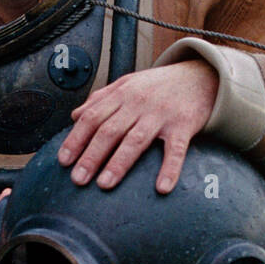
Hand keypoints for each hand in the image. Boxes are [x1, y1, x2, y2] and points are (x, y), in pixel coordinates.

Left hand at [57, 60, 218, 193]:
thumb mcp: (128, 84)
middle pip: (109, 130)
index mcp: (122, 94)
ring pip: (136, 140)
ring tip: (105, 184)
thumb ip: (101, 99)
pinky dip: (169, 168)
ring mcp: (161, 114)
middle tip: (78, 179)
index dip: (76, 139)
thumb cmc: (159, 86)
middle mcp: (138, 103)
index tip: (63, 160)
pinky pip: (175, 150)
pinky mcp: (183, 125)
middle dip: (91, 156)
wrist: (200, 76)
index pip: (92, 116)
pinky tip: (162, 187)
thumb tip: (75, 116)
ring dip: (119, 163)